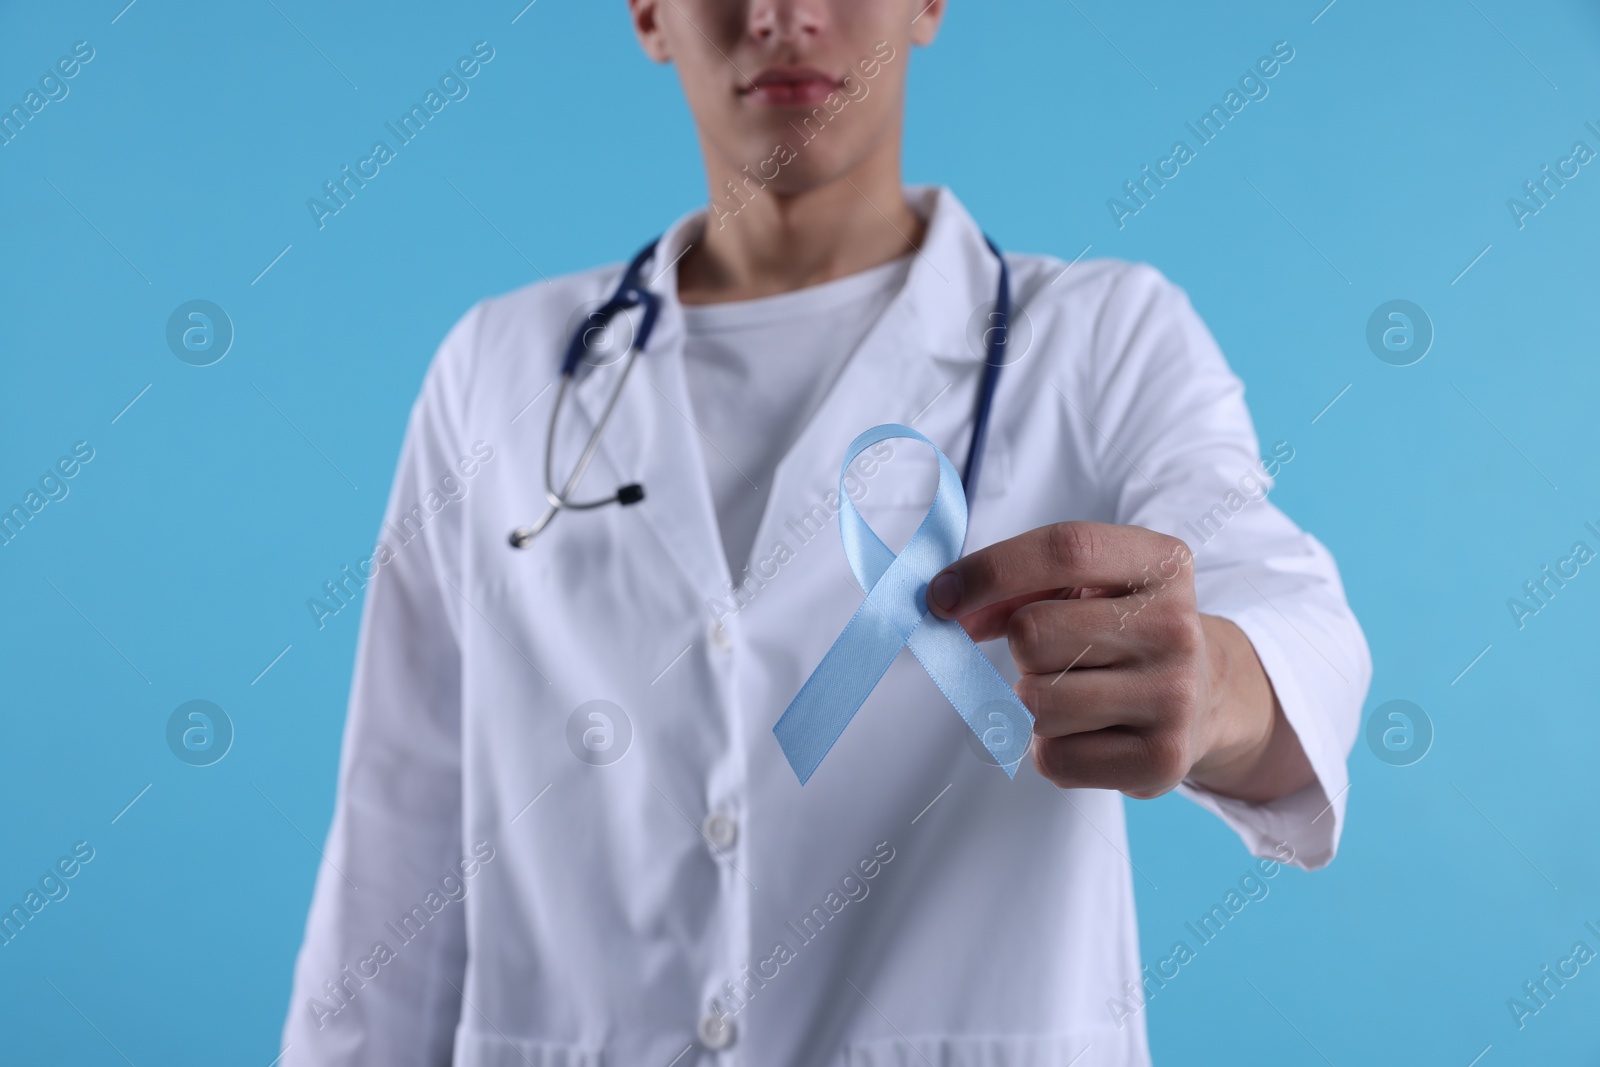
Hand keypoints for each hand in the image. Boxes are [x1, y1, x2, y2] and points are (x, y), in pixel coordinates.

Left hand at [925, 521, 1313, 802]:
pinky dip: (1053, 750)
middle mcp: (1177, 626)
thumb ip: (1017, 586)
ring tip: (1077, 694)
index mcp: (1163, 563)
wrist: (1205, 696)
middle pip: (1033, 634)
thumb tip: (948, 606)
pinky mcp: (1163, 760)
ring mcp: (1175, 696)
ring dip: (1033, 703)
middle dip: (1021, 648)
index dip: (988, 570)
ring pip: (1036, 702)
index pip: (1064, 550)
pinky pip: (1054, 760)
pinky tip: (1090, 732)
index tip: (939, 597)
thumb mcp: (1087, 586)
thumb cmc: (1121, 630)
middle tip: (1055, 655)